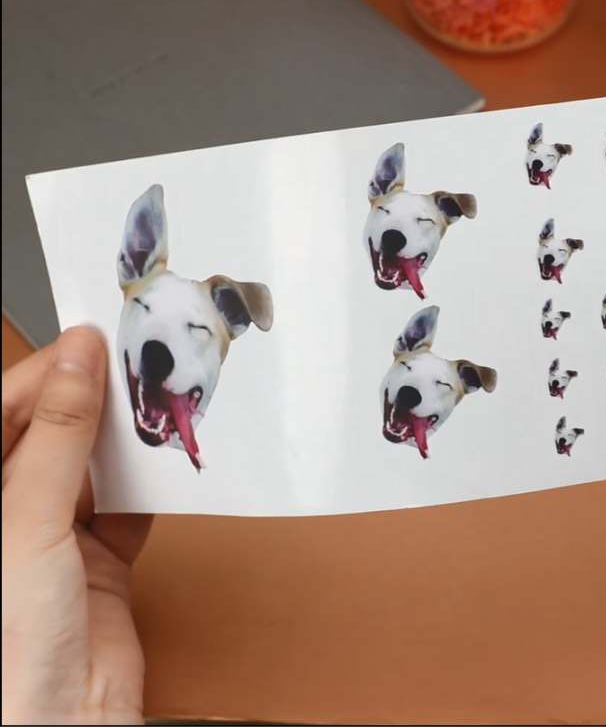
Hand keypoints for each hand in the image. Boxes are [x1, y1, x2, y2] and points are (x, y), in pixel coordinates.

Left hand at [2, 328, 151, 724]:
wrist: (60, 726)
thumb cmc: (7, 647)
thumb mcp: (28, 519)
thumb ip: (58, 437)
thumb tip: (76, 364)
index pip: (6, 412)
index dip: (44, 373)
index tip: (89, 343)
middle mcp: (10, 510)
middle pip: (51, 432)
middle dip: (88, 401)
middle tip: (131, 367)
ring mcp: (55, 535)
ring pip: (93, 464)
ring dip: (123, 441)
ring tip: (151, 407)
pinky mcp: (100, 558)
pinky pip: (129, 504)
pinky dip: (150, 485)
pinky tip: (164, 463)